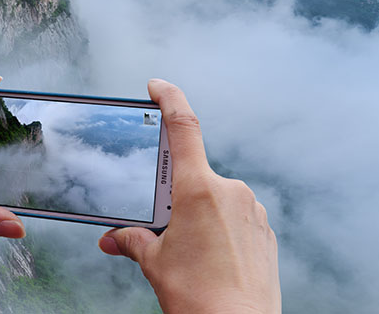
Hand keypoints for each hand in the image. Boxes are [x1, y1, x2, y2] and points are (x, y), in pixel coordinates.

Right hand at [98, 79, 280, 313]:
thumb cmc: (199, 298)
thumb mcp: (155, 264)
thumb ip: (133, 241)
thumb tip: (113, 238)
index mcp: (198, 190)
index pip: (183, 128)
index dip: (169, 99)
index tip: (157, 86)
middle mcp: (230, 190)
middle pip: (194, 176)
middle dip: (175, 198)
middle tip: (166, 232)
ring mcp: (252, 209)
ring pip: (216, 199)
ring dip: (199, 216)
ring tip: (192, 256)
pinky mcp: (266, 229)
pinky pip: (236, 217)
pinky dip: (220, 230)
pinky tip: (213, 259)